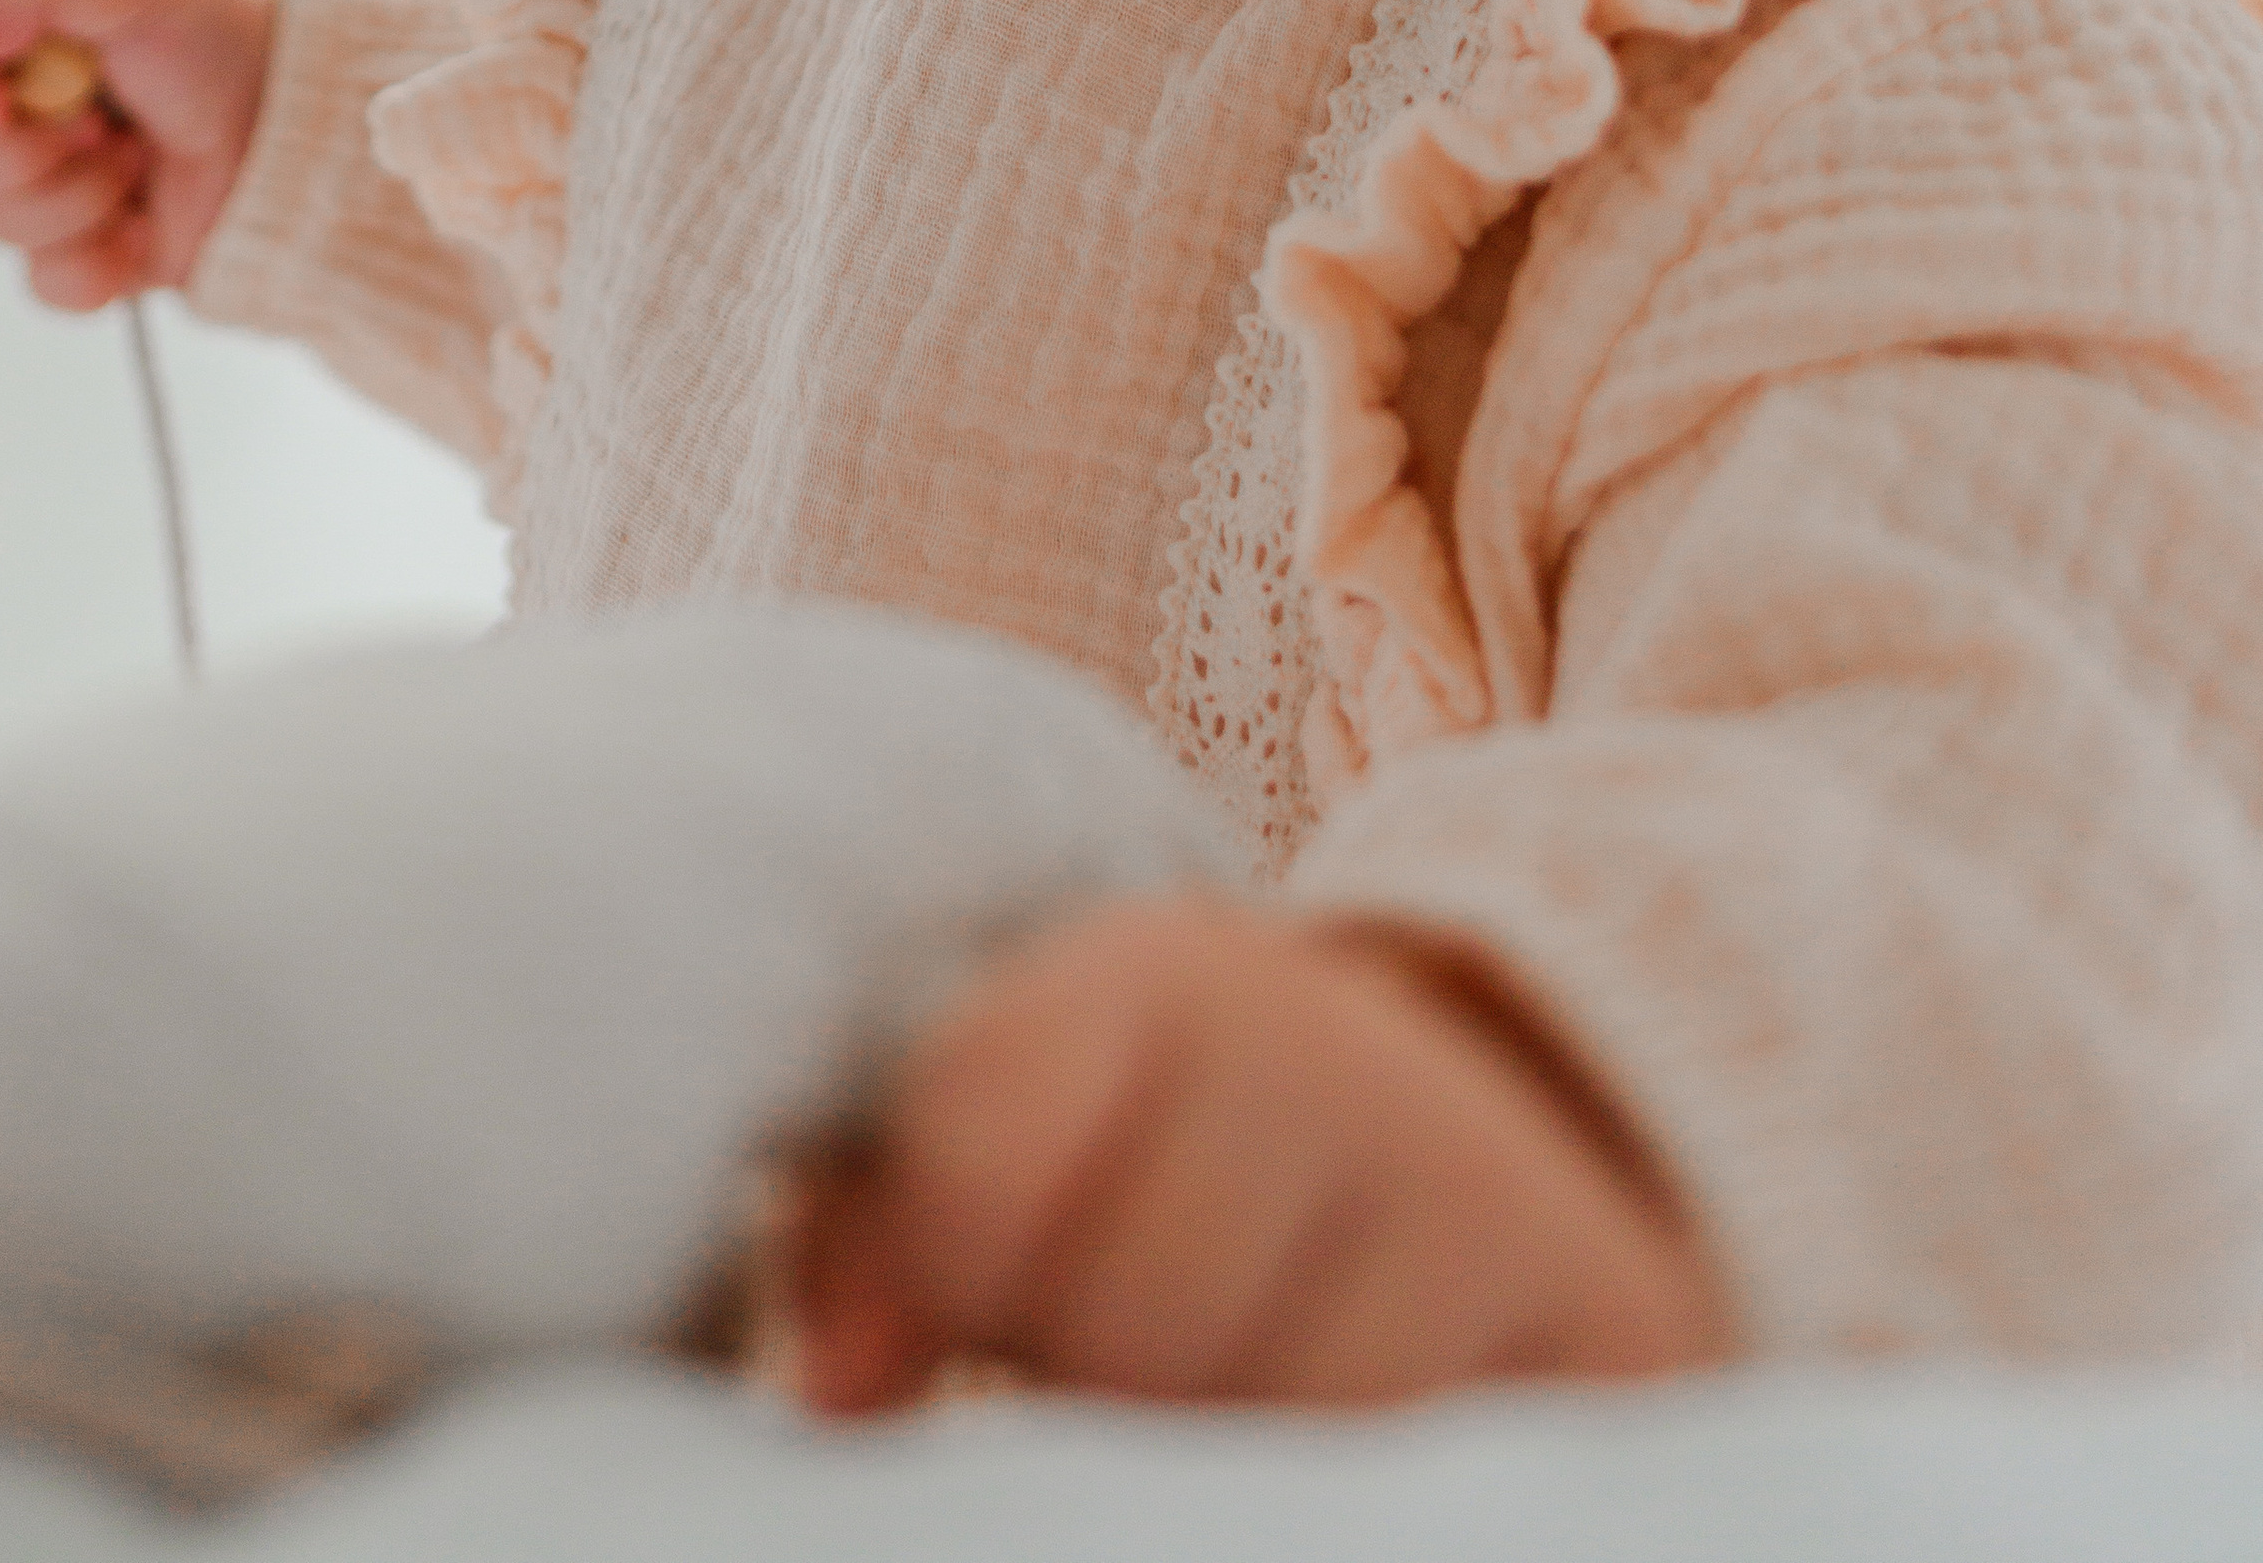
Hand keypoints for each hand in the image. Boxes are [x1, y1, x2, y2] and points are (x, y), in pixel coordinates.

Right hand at [0, 0, 273, 311]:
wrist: (306, 124)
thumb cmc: (222, 32)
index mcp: (27, 22)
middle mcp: (30, 100)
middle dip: (28, 146)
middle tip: (104, 124)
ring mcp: (57, 178)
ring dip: (77, 198)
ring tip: (142, 164)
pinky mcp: (94, 248)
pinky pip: (46, 284)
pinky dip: (97, 265)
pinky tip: (145, 232)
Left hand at [787, 896, 1726, 1415]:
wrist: (1497, 1157)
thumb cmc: (1180, 1177)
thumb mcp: (1020, 1146)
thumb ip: (885, 1230)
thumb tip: (838, 1379)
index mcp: (1159, 973)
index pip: (977, 1156)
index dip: (950, 1259)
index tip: (969, 1282)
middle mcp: (1343, 1045)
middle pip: (1126, 1331)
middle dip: (1101, 1378)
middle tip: (1138, 1342)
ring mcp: (1501, 1195)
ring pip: (1283, 1434)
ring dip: (1230, 1463)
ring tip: (1249, 1390)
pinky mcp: (1630, 1340)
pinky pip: (1427, 1490)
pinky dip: (1361, 1496)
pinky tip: (1353, 1449)